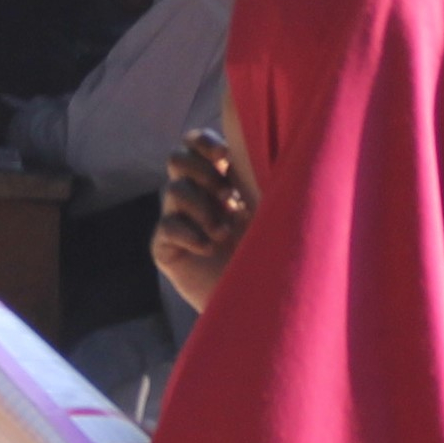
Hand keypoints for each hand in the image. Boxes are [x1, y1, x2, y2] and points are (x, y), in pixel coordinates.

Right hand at [154, 129, 255, 313]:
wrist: (262, 300)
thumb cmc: (277, 251)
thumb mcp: (272, 206)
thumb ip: (259, 176)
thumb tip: (248, 145)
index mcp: (223, 179)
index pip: (197, 143)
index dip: (204, 142)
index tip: (224, 157)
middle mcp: (198, 196)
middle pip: (177, 158)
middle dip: (201, 171)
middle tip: (227, 195)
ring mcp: (180, 221)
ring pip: (173, 189)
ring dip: (202, 207)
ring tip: (224, 232)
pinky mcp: (167, 249)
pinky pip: (166, 227)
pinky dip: (189, 234)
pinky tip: (209, 248)